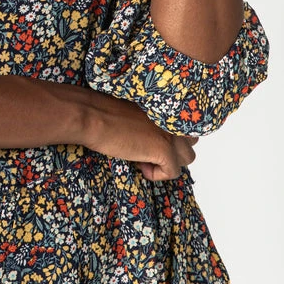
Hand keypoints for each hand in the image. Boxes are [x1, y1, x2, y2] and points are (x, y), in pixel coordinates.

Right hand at [82, 92, 198, 181]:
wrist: (93, 117)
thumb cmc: (105, 114)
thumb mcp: (138, 117)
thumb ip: (154, 124)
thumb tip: (157, 143)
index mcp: (166, 109)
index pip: (185, 129)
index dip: (169, 141)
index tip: (147, 142)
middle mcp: (173, 119)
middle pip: (190, 144)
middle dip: (172, 152)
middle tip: (147, 152)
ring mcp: (171, 134)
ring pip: (187, 158)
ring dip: (168, 162)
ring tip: (144, 159)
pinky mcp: (164, 149)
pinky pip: (173, 172)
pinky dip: (157, 174)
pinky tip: (140, 166)